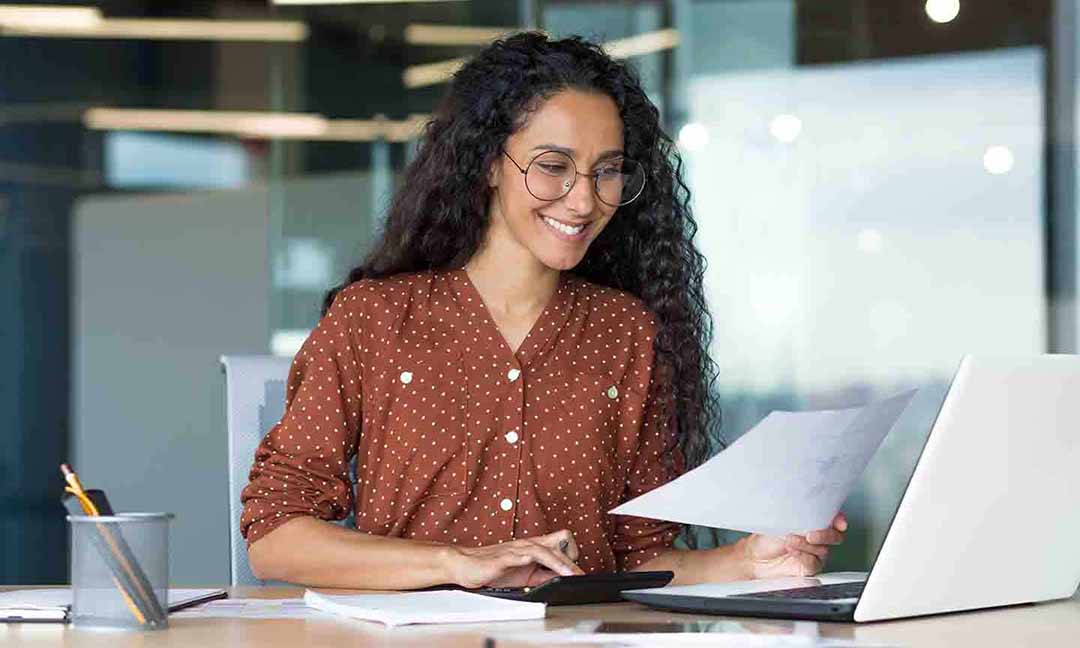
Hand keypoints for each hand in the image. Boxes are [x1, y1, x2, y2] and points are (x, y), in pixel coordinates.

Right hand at [444, 529, 583, 588]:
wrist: (465, 564)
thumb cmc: (492, 568)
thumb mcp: (524, 575)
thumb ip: (543, 575)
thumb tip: (563, 579)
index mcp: (533, 547)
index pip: (561, 542)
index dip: (572, 554)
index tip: (576, 572)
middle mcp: (527, 544)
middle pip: (557, 543)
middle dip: (572, 560)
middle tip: (580, 576)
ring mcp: (516, 549)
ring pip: (544, 549)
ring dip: (560, 562)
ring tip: (571, 575)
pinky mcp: (505, 557)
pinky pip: (524, 555)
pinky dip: (536, 560)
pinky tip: (545, 567)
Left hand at [741, 513, 847, 578]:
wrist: (755, 558)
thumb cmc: (767, 538)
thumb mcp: (782, 523)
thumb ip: (797, 518)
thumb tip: (806, 511)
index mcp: (812, 523)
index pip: (832, 519)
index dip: (838, 519)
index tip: (838, 521)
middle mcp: (817, 538)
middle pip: (834, 536)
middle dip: (824, 534)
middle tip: (810, 534)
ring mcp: (815, 553)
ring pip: (823, 549)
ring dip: (805, 544)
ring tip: (789, 541)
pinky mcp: (809, 567)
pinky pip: (814, 562)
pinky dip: (803, 556)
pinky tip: (792, 551)